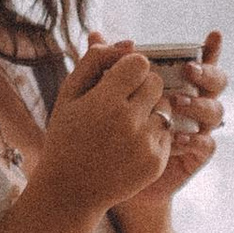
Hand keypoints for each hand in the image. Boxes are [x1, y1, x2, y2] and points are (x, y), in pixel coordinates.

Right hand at [37, 38, 172, 208]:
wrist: (71, 190)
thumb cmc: (66, 136)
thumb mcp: (69, 95)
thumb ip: (94, 60)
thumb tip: (128, 41)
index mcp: (105, 100)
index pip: (139, 62)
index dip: (129, 68)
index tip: (117, 80)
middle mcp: (129, 121)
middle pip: (156, 83)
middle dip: (142, 86)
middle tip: (123, 101)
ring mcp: (146, 144)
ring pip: (165, 108)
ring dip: (150, 110)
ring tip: (126, 124)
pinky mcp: (157, 162)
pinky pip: (167, 133)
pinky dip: (153, 134)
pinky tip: (130, 144)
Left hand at [115, 32, 224, 218]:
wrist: (109, 175)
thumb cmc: (110, 129)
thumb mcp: (104, 95)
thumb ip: (104, 65)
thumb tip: (95, 34)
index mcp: (178, 84)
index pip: (201, 61)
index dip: (212, 48)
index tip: (213, 35)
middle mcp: (192, 103)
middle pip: (216, 83)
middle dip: (207, 74)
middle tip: (188, 70)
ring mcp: (196, 129)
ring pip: (215, 111)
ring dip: (199, 104)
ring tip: (178, 102)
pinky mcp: (194, 156)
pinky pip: (206, 145)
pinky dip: (195, 139)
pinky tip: (177, 137)